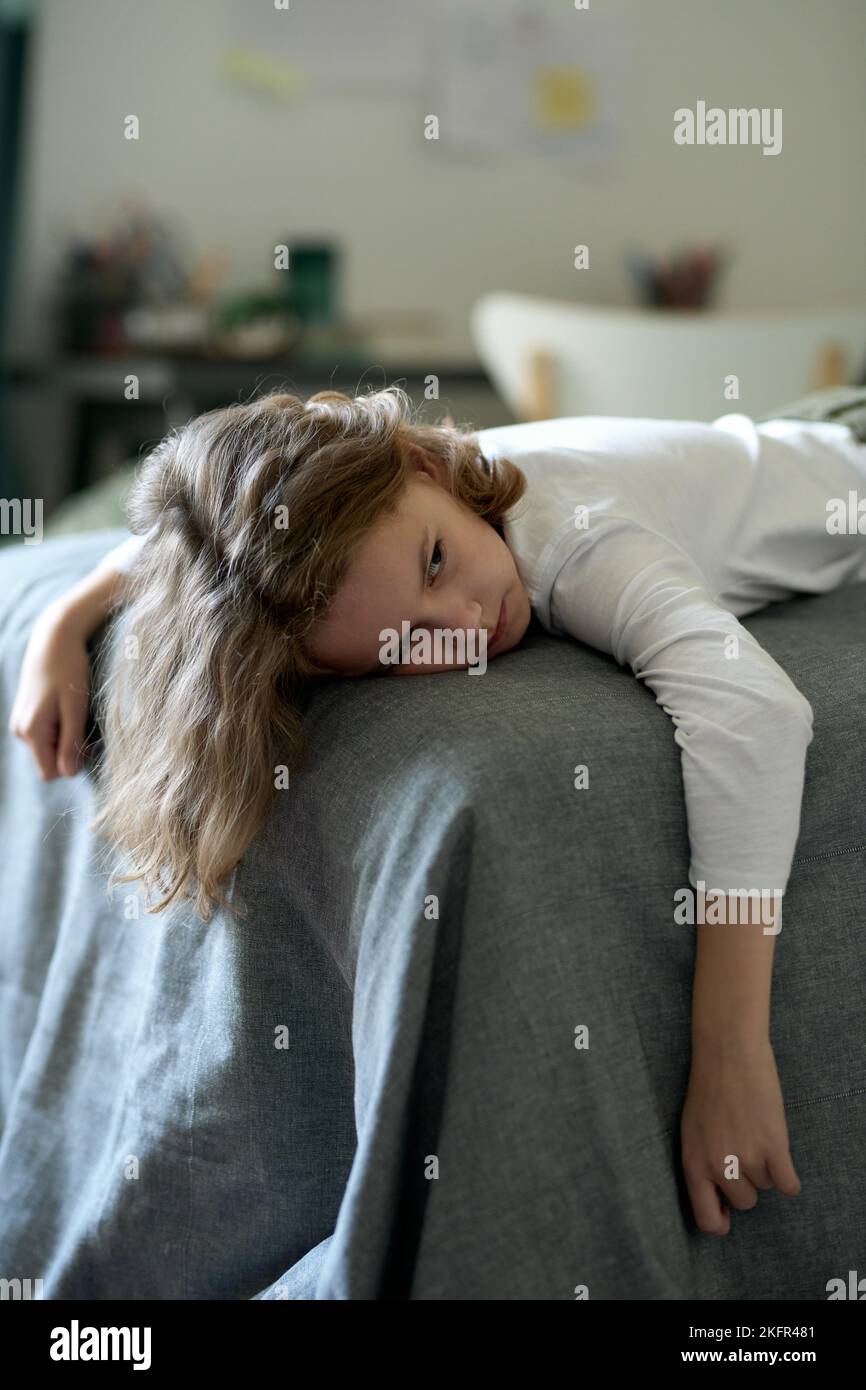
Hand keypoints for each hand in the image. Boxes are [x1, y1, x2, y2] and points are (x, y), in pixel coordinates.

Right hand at [8, 602, 92, 779]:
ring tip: (75, 711)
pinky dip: (59, 727)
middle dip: (69, 750)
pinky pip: (44, 735)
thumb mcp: (76, 708)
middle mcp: (20, 731)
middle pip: (49, 761)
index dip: (72, 763)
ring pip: (48, 748)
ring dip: (65, 737)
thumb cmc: (69, 670)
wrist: (54, 638)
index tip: (87, 741)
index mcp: (31, 731)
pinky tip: (66, 707)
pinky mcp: (24, 714)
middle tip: (84, 723)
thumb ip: (71, 742)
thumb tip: (68, 773)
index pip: (51, 773)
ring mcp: (19, 723)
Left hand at [680, 1035, 800, 1235]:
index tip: (728, 1211)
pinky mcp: (773, 1146)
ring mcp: (747, 1158)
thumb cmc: (708, 1087)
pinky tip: (781, 1155)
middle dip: (747, 1182)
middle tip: (744, 1150)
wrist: (727, 1052)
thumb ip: (702, 1165)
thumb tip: (719, 1202)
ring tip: (755, 1133)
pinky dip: (789, 1175)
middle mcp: (718, 1166)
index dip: (721, 1221)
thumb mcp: (691, 1131)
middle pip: (745, 1202)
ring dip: (766, 1166)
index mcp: (693, 1164)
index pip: (707, 1220)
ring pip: (766, 1186)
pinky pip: (788, 1184)